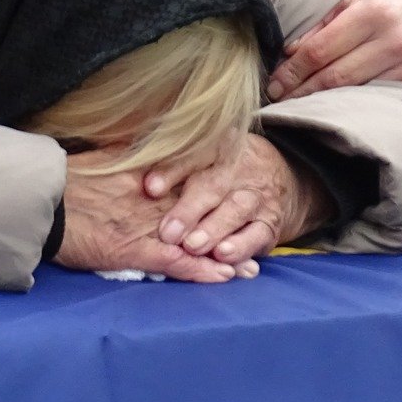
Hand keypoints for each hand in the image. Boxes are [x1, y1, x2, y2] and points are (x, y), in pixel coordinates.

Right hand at [54, 149, 249, 281]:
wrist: (41, 200)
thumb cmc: (68, 176)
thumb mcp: (107, 153)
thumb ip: (135, 145)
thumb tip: (153, 128)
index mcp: (152, 174)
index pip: (199, 179)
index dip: (225, 189)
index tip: (245, 193)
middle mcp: (157, 199)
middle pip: (207, 211)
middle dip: (234, 225)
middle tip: (259, 238)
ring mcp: (148, 225)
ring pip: (198, 240)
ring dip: (226, 254)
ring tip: (251, 268)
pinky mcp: (134, 250)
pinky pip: (175, 262)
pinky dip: (200, 270)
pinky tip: (223, 277)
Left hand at [143, 132, 332, 266]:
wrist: (274, 177)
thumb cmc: (216, 170)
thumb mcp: (199, 157)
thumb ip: (168, 164)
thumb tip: (127, 169)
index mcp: (218, 146)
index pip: (196, 154)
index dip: (173, 170)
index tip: (150, 188)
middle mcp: (240, 169)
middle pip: (214, 185)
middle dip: (190, 210)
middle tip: (168, 232)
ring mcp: (256, 197)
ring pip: (236, 210)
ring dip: (213, 229)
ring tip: (192, 246)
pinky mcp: (268, 224)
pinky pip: (257, 235)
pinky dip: (241, 246)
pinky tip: (223, 255)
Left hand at [268, 0, 401, 100]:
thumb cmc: (385, 5)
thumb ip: (320, 25)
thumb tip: (288, 54)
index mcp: (372, 11)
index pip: (321, 50)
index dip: (293, 71)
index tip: (275, 85)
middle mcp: (395, 38)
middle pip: (336, 77)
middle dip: (303, 92)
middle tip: (281, 101)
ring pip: (357, 94)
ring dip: (326, 104)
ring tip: (303, 107)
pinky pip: (382, 102)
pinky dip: (357, 109)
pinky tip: (338, 112)